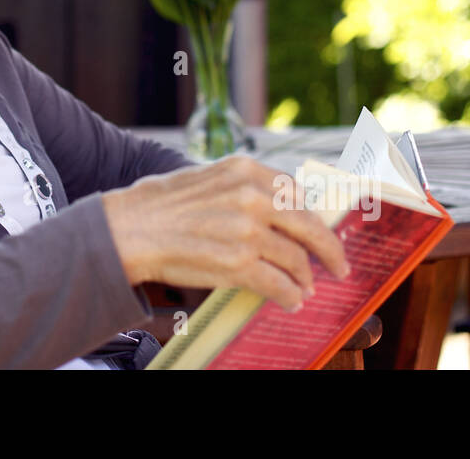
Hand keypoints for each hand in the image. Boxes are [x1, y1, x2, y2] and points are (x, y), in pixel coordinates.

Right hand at [102, 155, 350, 311]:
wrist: (129, 228)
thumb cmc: (162, 204)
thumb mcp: (207, 177)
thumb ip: (245, 186)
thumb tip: (281, 207)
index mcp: (245, 169)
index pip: (297, 193)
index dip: (314, 216)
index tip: (320, 231)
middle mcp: (252, 196)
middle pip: (309, 225)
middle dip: (329, 250)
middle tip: (339, 265)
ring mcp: (247, 231)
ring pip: (296, 259)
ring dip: (305, 278)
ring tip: (306, 287)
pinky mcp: (238, 264)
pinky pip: (279, 284)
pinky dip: (290, 296)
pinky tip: (291, 301)